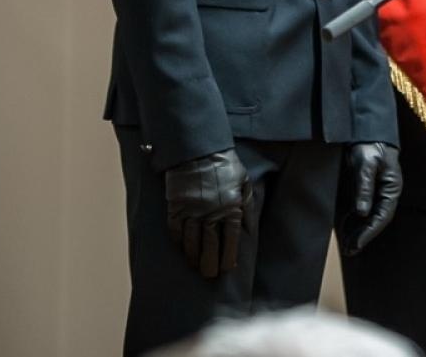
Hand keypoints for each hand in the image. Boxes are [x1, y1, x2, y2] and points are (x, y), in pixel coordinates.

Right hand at [164, 148, 250, 278]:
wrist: (199, 150)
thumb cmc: (226, 167)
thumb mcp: (244, 184)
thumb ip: (247, 209)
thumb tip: (250, 232)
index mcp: (231, 207)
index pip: (230, 240)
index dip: (228, 257)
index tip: (227, 268)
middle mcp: (211, 212)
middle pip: (210, 246)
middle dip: (210, 263)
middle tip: (209, 275)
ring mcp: (191, 210)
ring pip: (191, 241)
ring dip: (194, 257)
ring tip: (196, 266)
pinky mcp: (176, 206)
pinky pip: (175, 230)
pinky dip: (179, 243)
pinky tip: (182, 250)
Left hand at [338, 142, 401, 254]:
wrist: (365, 129)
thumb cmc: (370, 144)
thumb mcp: (367, 164)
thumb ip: (364, 187)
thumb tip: (362, 213)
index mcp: (391, 187)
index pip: (382, 216)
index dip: (369, 232)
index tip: (356, 245)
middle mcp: (384, 193)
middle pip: (375, 220)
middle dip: (363, 237)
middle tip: (350, 251)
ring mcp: (374, 191)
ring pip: (366, 218)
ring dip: (357, 232)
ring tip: (346, 247)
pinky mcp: (363, 189)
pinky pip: (358, 210)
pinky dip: (352, 222)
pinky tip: (344, 231)